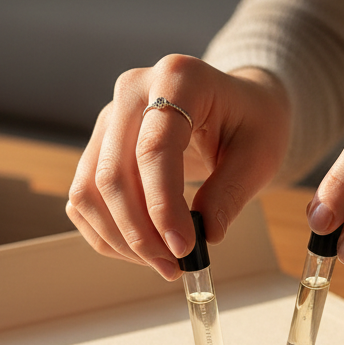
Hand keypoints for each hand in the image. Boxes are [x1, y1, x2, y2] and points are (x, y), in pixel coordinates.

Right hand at [67, 55, 290, 279]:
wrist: (235, 106)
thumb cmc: (250, 123)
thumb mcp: (260, 154)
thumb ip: (231, 192)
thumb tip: (206, 234)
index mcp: (178, 78)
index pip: (154, 150)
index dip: (163, 207)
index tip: (183, 248)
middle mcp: (132, 91)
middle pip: (113, 174)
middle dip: (140, 233)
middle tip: (173, 266)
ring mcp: (109, 118)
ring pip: (89, 191)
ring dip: (120, 239)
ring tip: (161, 262)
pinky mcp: (98, 146)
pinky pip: (83, 199)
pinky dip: (106, 234)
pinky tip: (141, 249)